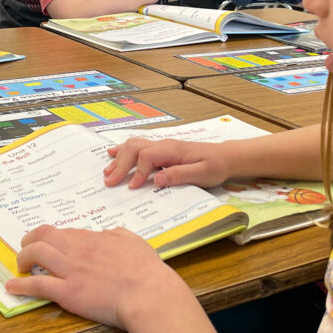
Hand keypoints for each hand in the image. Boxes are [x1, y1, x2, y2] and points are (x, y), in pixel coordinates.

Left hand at [4, 225, 187, 328]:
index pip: (66, 232)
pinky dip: (21, 285)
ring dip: (23, 258)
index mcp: (94, 239)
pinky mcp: (68, 293)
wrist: (149, 294)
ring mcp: (71, 271)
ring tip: (20, 266)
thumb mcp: (135, 242)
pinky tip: (12, 286)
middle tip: (26, 249)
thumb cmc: (147, 271)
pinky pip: (37, 285)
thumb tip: (108, 234)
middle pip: (44, 235)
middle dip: (30, 240)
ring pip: (36, 253)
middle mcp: (78, 250)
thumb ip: (118, 236)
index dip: (55, 238)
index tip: (52, 245)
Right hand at [104, 138, 233, 188]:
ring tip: (107, 171)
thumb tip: (157, 179)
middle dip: (120, 164)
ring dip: (119, 157)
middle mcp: (164, 144)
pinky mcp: (162, 150)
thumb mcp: (201, 174)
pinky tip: (114, 154)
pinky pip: (139, 146)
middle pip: (135, 148)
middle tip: (109, 181)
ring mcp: (162, 145)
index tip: (133, 187)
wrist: (225, 157)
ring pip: (134, 145)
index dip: (138, 172)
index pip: (147, 157)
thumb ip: (179, 175)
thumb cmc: (215, 166)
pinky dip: (124, 151)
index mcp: (172, 150)